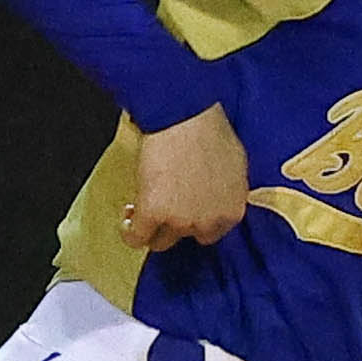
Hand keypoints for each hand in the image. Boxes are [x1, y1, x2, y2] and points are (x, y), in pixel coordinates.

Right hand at [122, 105, 247, 252]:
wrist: (185, 120)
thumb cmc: (211, 130)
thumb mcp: (233, 163)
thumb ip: (226, 186)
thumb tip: (215, 189)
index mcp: (232, 210)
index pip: (214, 231)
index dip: (198, 220)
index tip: (187, 210)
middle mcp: (209, 221)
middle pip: (190, 236)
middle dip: (178, 223)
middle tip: (165, 206)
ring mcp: (180, 221)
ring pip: (163, 241)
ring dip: (153, 229)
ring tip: (142, 211)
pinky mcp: (153, 215)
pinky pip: (137, 237)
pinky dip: (130, 233)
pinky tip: (128, 222)